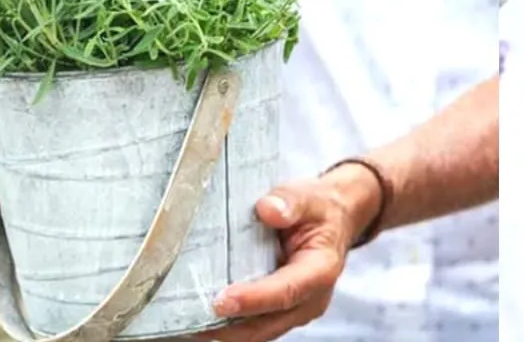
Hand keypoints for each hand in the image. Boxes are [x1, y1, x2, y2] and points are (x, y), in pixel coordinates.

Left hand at [196, 164, 380, 341]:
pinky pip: (254, 324)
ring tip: (188, 326)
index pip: (285, 291)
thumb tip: (268, 209)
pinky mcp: (280, 310)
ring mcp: (295, 309)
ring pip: (258, 330)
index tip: (221, 302)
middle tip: (191, 321)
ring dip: (225, 331)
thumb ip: (291, 201)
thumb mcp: (310, 196)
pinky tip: (199, 318)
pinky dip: (228, 325)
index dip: (253, 299)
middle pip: (267, 322)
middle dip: (229, 327)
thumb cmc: (320, 210)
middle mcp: (309, 298)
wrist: (335, 221)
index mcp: (320, 270)